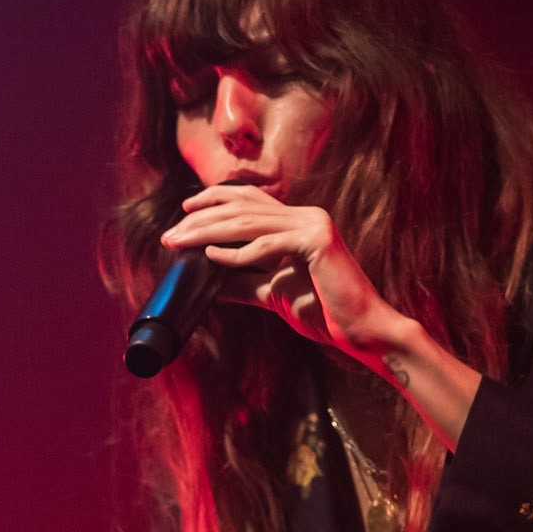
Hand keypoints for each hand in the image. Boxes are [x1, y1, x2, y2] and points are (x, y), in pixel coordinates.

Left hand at [160, 185, 481, 446]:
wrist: (361, 331)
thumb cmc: (323, 312)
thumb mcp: (273, 293)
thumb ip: (243, 283)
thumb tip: (208, 281)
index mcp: (298, 222)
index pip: (250, 200)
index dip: (214, 200)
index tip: (184, 211)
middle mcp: (306, 216)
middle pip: (243, 208)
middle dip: (202, 219)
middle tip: (171, 234)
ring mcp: (313, 225)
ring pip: (250, 222)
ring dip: (209, 233)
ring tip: (181, 243)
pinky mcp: (317, 242)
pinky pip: (268, 245)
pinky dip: (237, 253)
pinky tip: (212, 258)